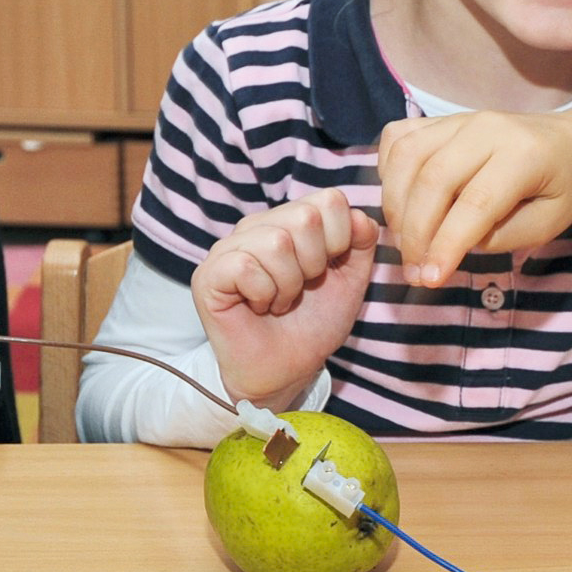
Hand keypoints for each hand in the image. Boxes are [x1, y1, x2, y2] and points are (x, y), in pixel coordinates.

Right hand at [194, 188, 377, 405]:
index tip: (326, 271)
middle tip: (300, 289)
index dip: (340, 241)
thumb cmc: (313, 324)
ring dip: (288, 285)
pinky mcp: (209, 273)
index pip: (329, 200)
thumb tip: (359, 216)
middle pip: (305, 217)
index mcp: (291, 221)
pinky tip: (259, 307)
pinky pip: (246, 266)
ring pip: (276, 243)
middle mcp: (259, 226)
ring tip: (279, 301)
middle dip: (314, 264)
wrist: (286, 371)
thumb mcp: (351, 280)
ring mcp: (230, 247)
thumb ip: (361, 243)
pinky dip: (264, 294)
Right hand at [379, 110, 571, 286]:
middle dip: (415, 233)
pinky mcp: (441, 119)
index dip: (446, 245)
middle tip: (415, 272)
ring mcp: (460, 118)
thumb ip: (499, 237)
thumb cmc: (561, 189)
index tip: (430, 280)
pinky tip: (400, 203)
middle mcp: (486, 128)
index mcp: (523, 155)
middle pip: (433, 180)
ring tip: (406, 244)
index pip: (475, 203)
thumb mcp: (546, 224)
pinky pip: (399, 139)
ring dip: (395, 206)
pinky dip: (388, 172)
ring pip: (407, 156)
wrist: (571, 144)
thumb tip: (449, 244)